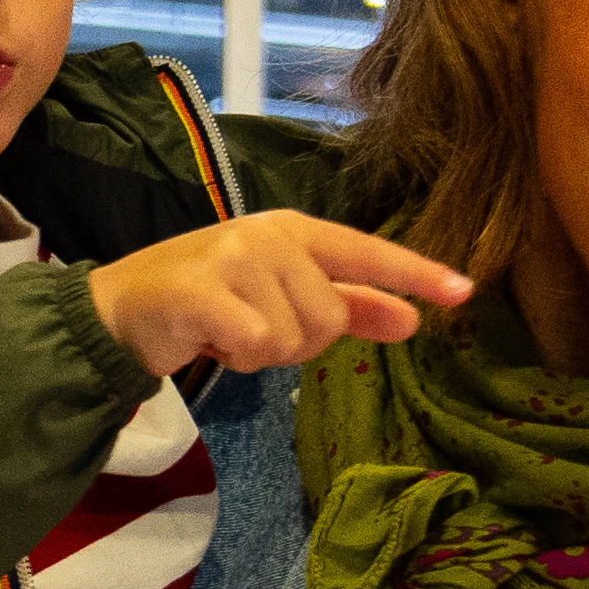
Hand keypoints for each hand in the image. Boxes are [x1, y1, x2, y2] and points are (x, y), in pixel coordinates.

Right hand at [85, 213, 471, 380]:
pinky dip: (238, 357)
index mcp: (296, 231)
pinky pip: (257, 344)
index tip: (464, 293)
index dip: (416, 274)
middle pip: (330, 316)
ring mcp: (235, 257)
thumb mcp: (284, 299)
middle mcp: (271, 235)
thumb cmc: (212, 301)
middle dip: (297, 341)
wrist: (124, 308)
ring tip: (228, 332)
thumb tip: (412, 321)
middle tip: (252, 328)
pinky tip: (211, 341)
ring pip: (293, 337)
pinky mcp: (201, 288)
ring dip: (261, 354)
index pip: (367, 253)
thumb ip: (351, 307)